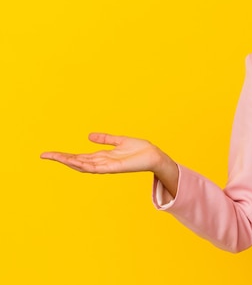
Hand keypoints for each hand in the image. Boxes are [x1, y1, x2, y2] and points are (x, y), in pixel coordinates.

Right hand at [41, 133, 167, 174]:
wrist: (154, 155)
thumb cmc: (139, 149)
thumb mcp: (119, 141)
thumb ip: (105, 139)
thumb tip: (89, 136)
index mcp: (102, 156)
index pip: (79, 156)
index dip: (64, 155)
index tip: (49, 153)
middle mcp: (102, 162)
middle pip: (77, 161)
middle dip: (61, 159)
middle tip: (45, 155)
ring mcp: (107, 166)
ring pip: (83, 165)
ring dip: (69, 161)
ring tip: (55, 157)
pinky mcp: (114, 168)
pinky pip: (97, 167)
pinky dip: (85, 164)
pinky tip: (75, 161)